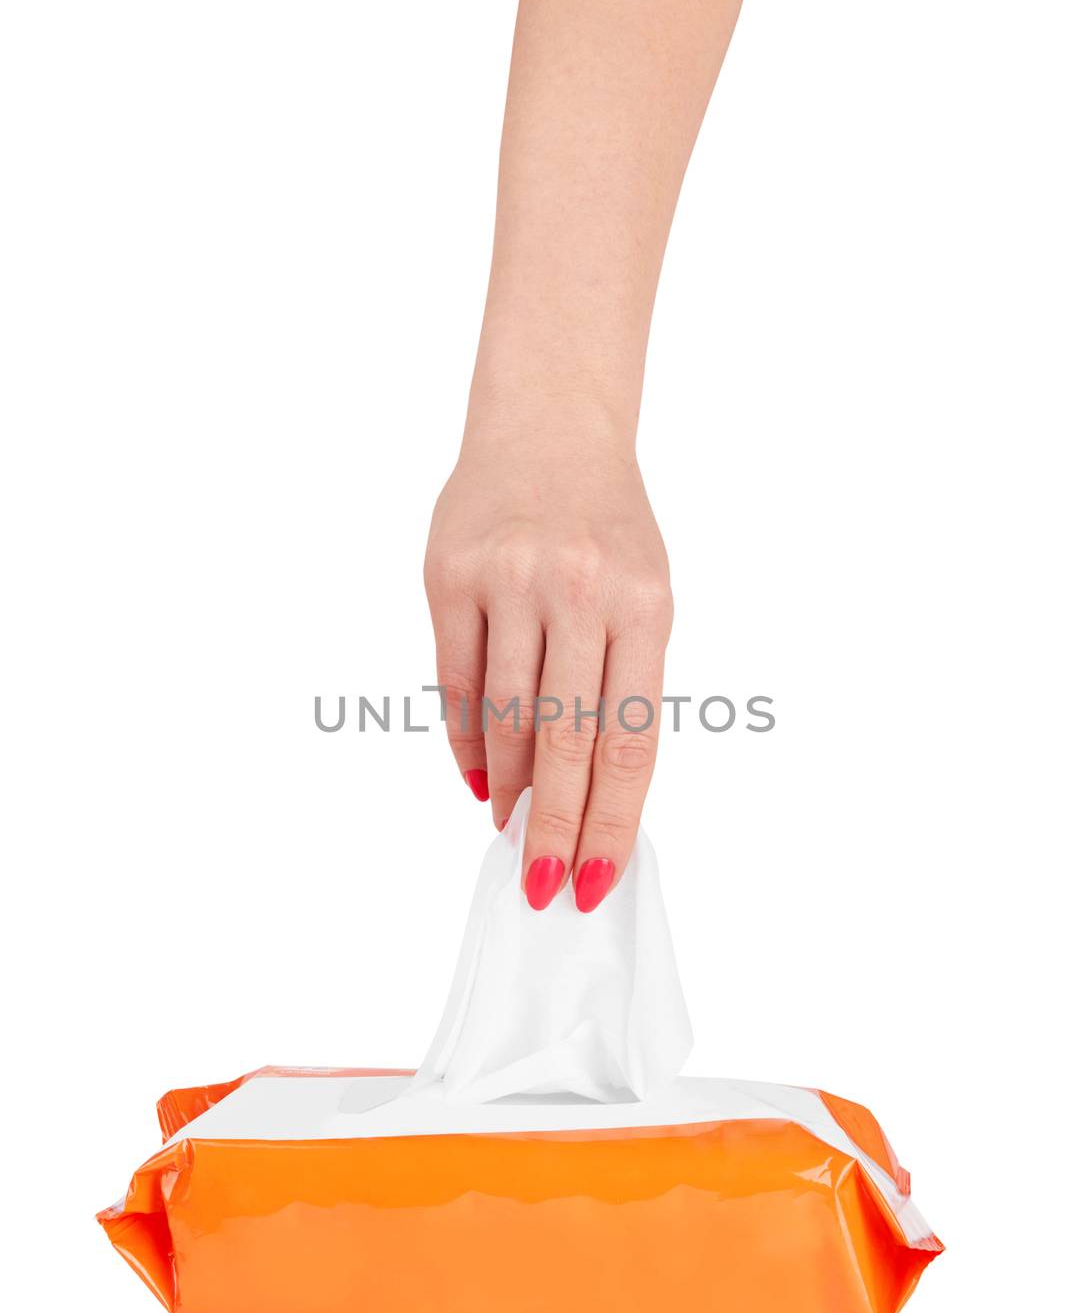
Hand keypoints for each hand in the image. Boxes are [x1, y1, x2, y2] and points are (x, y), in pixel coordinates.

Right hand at [424, 401, 671, 911]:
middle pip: (565, 741)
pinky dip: (463, 739)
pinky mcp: (448, 574)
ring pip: (503, 716)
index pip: (629, 741)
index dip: (611, 821)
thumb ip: (621, 685)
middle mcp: (576, 590)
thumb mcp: (646, 594)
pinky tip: (477, 777)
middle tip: (544, 886)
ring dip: (508, 788)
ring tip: (511, 832)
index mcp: (644, 604)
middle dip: (555, 827)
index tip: (596, 879)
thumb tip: (585, 794)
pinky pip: (454, 679)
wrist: (549, 426)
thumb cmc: (606, 527)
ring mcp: (508, 580)